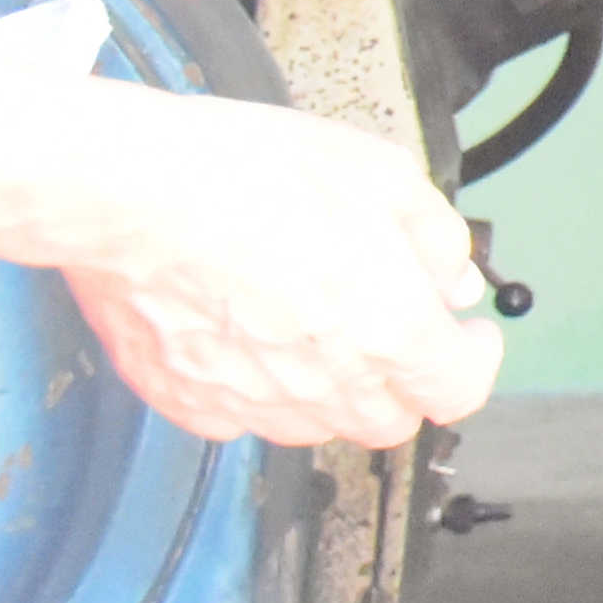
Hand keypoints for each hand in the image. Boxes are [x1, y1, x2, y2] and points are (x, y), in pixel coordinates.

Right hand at [49, 86, 504, 451]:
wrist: (132, 193)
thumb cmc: (249, 175)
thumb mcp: (383, 176)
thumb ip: (437, 240)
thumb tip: (454, 280)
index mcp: (387, 331)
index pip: (459, 391)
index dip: (470, 360)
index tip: (465, 336)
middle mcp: (323, 384)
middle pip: (388, 422)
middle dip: (402, 381)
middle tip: (390, 328)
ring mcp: (249, 402)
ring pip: (315, 427)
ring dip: (331, 391)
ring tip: (314, 325)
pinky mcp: (185, 401)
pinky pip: (239, 419)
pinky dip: (256, 393)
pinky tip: (250, 340)